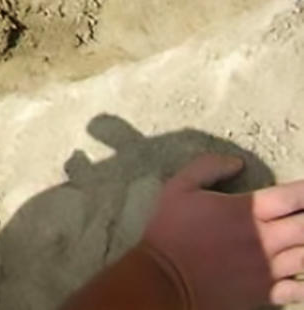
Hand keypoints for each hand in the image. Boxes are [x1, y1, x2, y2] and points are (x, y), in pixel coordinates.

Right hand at [142, 154, 303, 308]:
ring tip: (302, 238)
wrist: (164, 279)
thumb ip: (207, 168)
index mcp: (247, 210)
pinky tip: (301, 272)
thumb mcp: (178, 188)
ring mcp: (270, 268)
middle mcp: (266, 238)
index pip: (293, 196)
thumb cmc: (170, 231)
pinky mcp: (267, 292)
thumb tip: (236, 162)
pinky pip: (301, 289)